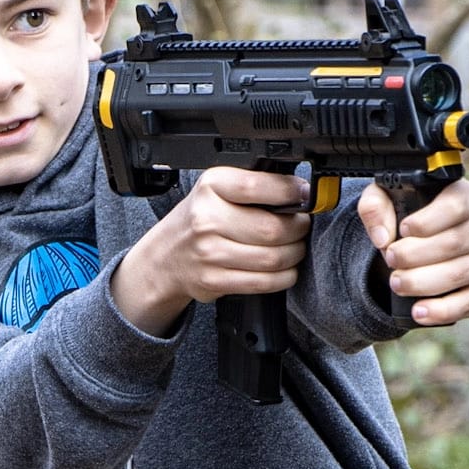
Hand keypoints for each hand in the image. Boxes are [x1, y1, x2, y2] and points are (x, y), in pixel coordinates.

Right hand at [114, 169, 311, 334]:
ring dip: (295, 254)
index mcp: (211, 186)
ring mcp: (209, 253)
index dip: (289, 191)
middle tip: (302, 226)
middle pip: (272, 229)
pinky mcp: (214, 280)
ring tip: (295, 247)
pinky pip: (263, 282)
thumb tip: (301, 191)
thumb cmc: (199, 219)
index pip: (257, 186)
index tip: (303, 194)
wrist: (165, 256)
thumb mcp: (218, 190)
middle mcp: (206, 219)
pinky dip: (284, 277)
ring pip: (273, 258)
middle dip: (299, 228)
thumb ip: (253, 185)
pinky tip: (285, 268)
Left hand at [358, 179, 468, 325]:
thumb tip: (382, 238)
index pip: (455, 205)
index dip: (425, 222)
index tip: (402, 231)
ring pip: (461, 273)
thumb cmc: (410, 220)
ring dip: (424, 283)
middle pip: (455, 242)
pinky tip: (420, 311)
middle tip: (391, 262)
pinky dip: (444, 310)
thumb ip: (375, 208)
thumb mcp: (387, 201)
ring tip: (398, 284)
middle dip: (416, 256)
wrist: (428, 251)